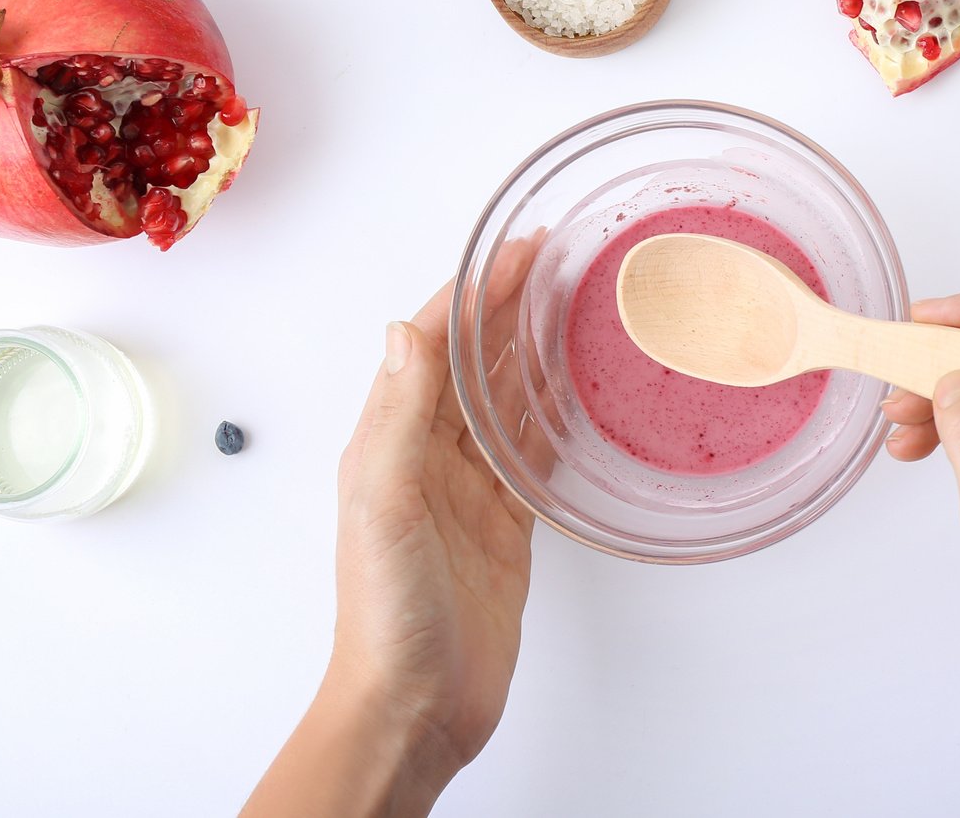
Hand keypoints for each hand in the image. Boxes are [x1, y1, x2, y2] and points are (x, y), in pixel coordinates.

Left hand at [244, 241, 536, 817]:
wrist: (413, 707)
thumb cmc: (388, 614)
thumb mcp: (385, 502)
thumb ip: (397, 416)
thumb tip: (404, 330)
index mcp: (388, 443)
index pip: (433, 346)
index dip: (471, 294)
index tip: (513, 253)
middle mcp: (425, 459)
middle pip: (470, 364)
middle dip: (506, 308)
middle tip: (553, 261)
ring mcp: (466, 494)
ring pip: (502, 404)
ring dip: (530, 354)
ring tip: (570, 306)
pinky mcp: (503, 530)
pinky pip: (530, 459)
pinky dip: (552, 421)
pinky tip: (574, 394)